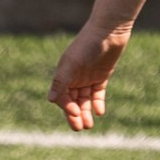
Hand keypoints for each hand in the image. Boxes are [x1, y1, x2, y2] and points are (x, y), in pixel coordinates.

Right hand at [49, 18, 131, 132]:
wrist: (109, 31)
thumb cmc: (88, 44)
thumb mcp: (73, 63)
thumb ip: (61, 81)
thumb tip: (50, 100)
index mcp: (64, 74)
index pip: (62, 97)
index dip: (67, 107)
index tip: (76, 113)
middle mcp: (74, 77)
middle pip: (72, 101)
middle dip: (74, 115)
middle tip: (79, 129)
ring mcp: (87, 77)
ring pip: (84, 100)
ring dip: (86, 112)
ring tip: (89, 126)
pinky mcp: (101, 76)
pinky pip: (97, 93)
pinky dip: (97, 103)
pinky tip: (99, 112)